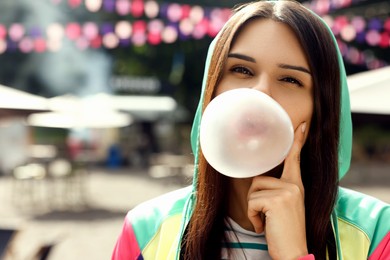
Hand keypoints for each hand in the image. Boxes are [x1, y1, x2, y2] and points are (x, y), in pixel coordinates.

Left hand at [247, 122, 307, 259]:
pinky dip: (253, 217)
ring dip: (253, 209)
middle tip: (266, 216)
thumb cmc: (284, 231)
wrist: (294, 252)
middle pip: (258, 179)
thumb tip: (258, 179)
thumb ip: (277, 190)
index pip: (295, 158)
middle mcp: (295, 185)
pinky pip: (251, 202)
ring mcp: (288, 191)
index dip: (297, 141)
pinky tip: (265, 227)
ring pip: (252, 190)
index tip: (301, 125)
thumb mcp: (284, 207)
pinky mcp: (278, 200)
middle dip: (254, 199)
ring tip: (266, 221)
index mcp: (297, 185)